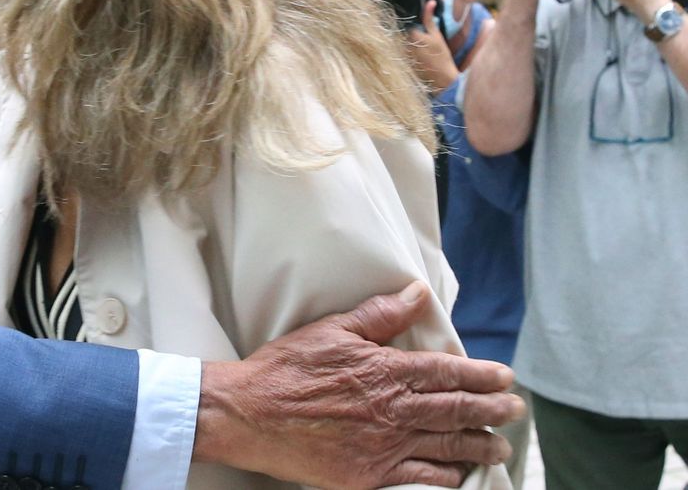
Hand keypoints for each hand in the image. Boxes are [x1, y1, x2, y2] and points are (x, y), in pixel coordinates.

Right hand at [194, 280, 522, 488]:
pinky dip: (447, 477)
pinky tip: (460, 475)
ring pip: (447, 447)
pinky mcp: (370, 476)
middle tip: (515, 411)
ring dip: (480, 446)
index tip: (506, 378)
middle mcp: (393, 410)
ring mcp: (384, 446)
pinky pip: (422, 480)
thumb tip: (417, 293)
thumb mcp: (331, 330)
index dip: (482, 375)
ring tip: (500, 446)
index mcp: (385, 371)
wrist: (248, 415)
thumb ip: (379, 314)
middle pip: (457, 410)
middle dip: (493, 411)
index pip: (448, 372)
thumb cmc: (285, 369)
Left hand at [404, 0, 459, 95]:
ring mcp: (398, 53)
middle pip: (396, 30)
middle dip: (399, 27)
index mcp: (411, 34)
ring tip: (405, 39)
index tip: (403, 11)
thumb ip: (429, 18)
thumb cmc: (441, 55)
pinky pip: (395, 51)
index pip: (401, 21)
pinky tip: (406, 50)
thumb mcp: (436, 35)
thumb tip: (430, 2)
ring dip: (398, 38)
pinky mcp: (398, 62)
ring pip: (395, 40)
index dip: (403, 17)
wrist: (442, 78)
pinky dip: (398, 48)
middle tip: (405, 25)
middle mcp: (401, 43)